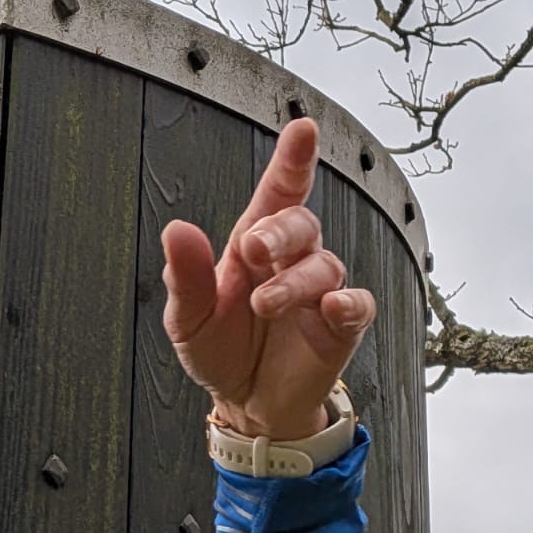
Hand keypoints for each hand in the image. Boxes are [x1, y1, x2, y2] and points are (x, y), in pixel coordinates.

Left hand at [160, 118, 375, 440]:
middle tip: (254, 247)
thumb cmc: (219, 350)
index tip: (302, 129)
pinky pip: (357, 305)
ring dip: (293, 281)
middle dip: (281, 230)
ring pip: (324, 265)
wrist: (245, 403)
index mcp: (252, 248)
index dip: (291, 162)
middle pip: (301, 224)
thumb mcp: (188, 318)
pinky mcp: (340, 327)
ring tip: (264, 304)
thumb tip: (176, 229)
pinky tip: (331, 307)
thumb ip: (184, 276)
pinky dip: (348, 303)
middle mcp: (290, 262)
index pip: (276, 195)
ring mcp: (318, 293)